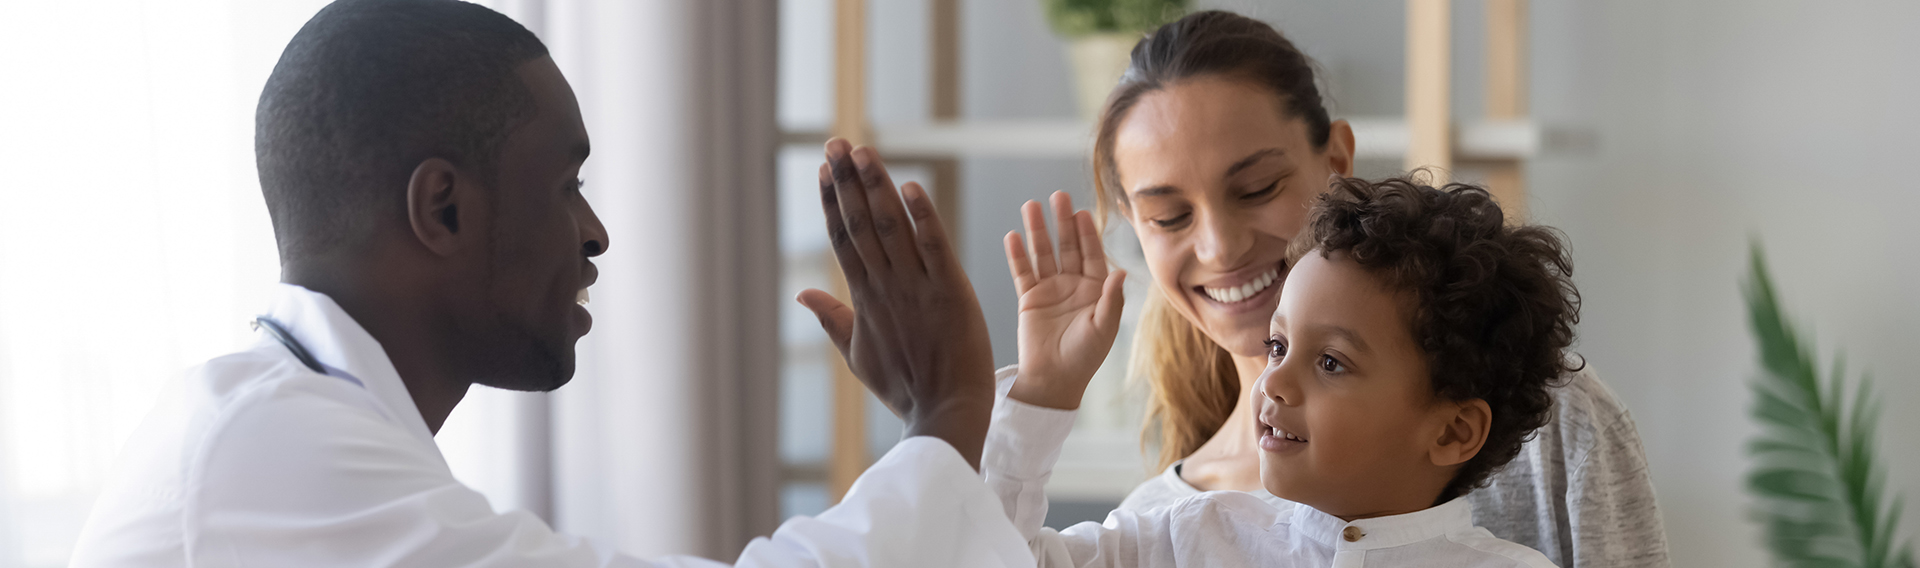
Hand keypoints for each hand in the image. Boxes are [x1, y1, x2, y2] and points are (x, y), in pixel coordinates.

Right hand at [795, 139, 996, 469]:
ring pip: (891, 227)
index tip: (822, 169)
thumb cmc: (905, 387)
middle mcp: (885, 286)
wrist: (946, 413)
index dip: (832, 202)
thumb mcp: (858, 355)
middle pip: (861, 224)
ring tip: (862, 152)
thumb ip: (831, 319)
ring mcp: (916, 288)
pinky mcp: (951, 291)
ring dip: (876, 187)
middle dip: (846, 181)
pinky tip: (910, 186)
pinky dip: (923, 217)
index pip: (843, 239)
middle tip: (836, 143)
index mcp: (864, 298)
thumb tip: (801, 293)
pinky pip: (934, 247)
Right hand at [1004, 191, 1125, 409]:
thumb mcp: (1103, 328)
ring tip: (1030, 206)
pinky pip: (1022, 271)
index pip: (1092, 254)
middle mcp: (1073, 284)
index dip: (1087, 233)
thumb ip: (1111, 299)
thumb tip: (1120, 272)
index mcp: (1096, 289)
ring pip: (1043, 253)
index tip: (1082, 212)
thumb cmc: (1084, 357)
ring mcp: (1050, 289)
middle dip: (1063, 222)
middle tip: (1058, 197)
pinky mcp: (1029, 298)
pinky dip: (1017, 254)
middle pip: (1067, 246)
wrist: (1054, 380)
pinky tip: (1013, 236)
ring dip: (1037, 230)